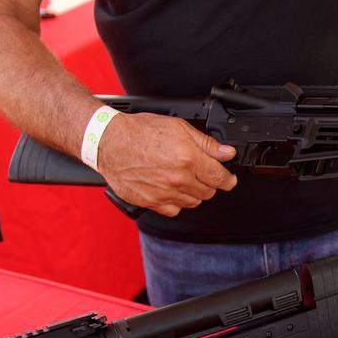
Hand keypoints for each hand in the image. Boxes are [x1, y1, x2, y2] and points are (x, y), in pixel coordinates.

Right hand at [96, 113, 237, 216]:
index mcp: (188, 159)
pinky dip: (175, 202)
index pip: (221, 178)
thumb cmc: (140, 132)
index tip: (228, 179)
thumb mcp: (179, 128)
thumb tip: (227, 153)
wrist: (108, 142)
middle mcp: (178, 179)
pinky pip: (174, 210)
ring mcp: (164, 193)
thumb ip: (207, 144)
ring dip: (192, 192)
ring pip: (193, 202)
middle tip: (198, 172)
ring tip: (180, 178)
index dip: (228, 179)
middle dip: (208, 183)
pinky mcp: (151, 202)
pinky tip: (169, 188)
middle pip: (209, 192)